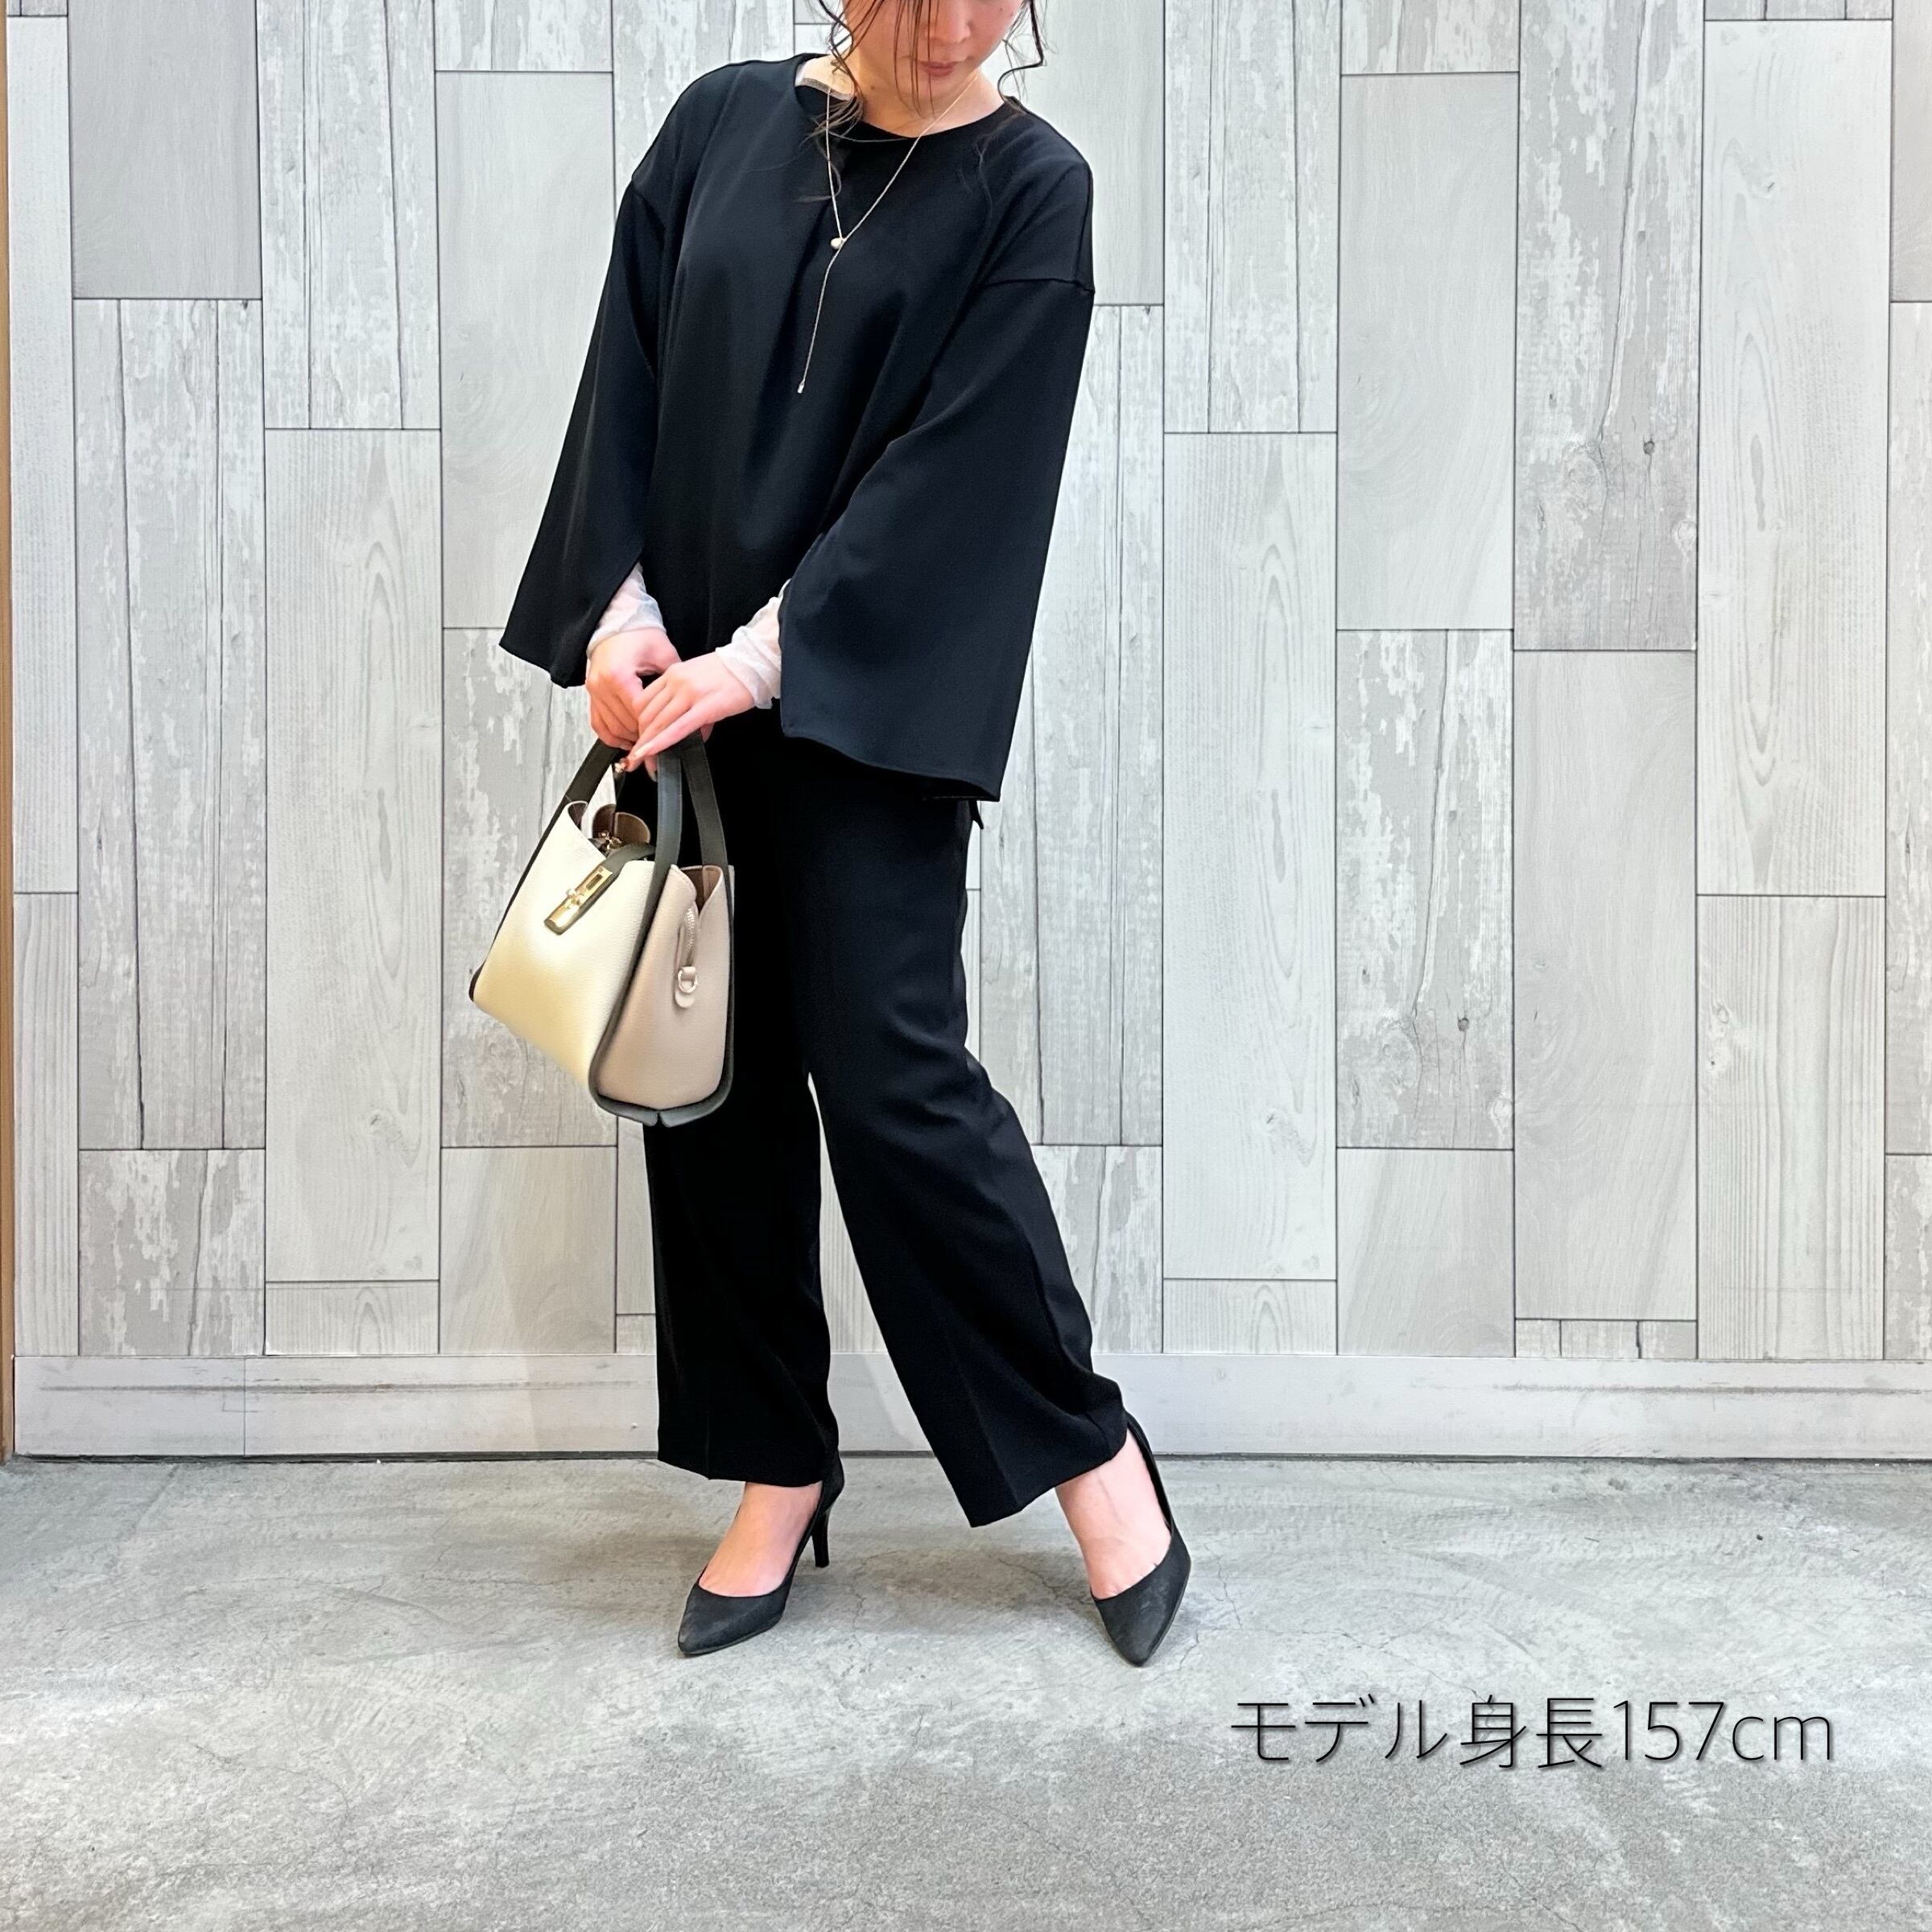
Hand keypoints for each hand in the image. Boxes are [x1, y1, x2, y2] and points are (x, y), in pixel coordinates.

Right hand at [586, 626, 679, 752]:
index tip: (669, 737)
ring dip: (629, 739)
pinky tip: (626, 741)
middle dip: (644, 736)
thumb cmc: (640, 634)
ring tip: (647, 745)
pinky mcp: (591, 693)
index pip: (639, 713)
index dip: (654, 727)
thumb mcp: (664, 655)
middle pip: (625, 724)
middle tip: (661, 746)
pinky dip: (611, 735)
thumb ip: (675, 682)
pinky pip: (598, 723)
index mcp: (619, 675)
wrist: (618, 623)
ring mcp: (594, 690)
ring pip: (611, 728)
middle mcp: (602, 685)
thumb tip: (691, 701)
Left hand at [620, 653, 754, 776]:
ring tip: (643, 763)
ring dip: (647, 747)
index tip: (636, 740)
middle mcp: (676, 681)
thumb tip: (682, 727)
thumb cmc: (730, 672)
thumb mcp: (698, 678)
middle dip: (638, 740)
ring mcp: (690, 693)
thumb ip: (685, 699)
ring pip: (658, 723)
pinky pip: (677, 728)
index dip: (636, 725)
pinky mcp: (705, 707)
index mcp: (673, 673)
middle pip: (646, 714)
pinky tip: (652, 752)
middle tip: (635, 759)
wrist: (753, 662)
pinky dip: (661, 742)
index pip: (643, 701)